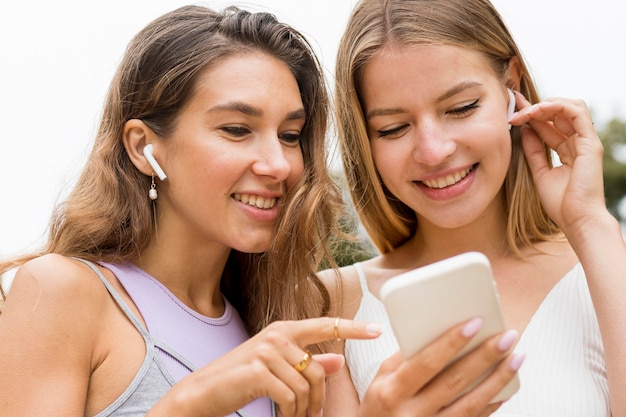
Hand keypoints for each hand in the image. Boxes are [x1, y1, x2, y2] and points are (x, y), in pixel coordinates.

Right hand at [154, 317, 380, 416]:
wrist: (203, 392)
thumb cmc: (241, 379)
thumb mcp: (277, 368)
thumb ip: (308, 362)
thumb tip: (339, 359)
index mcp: (284, 330)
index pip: (326, 325)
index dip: (353, 328)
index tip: (377, 330)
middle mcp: (277, 335)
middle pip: (319, 369)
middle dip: (318, 399)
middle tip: (311, 416)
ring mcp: (267, 351)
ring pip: (306, 386)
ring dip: (303, 409)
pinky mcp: (259, 370)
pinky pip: (291, 396)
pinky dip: (290, 412)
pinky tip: (283, 416)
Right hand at [357, 319, 522, 416]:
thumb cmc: (378, 407)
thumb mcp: (379, 381)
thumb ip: (403, 359)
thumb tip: (434, 331)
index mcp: (392, 392)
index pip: (426, 363)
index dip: (451, 343)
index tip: (474, 323)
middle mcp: (413, 413)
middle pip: (454, 382)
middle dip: (484, 357)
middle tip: (507, 337)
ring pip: (471, 405)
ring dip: (497, 380)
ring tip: (516, 358)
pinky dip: (492, 404)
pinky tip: (507, 388)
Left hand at [509, 92, 606, 234]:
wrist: (576, 219)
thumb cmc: (561, 204)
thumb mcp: (540, 172)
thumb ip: (534, 151)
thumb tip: (524, 130)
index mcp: (568, 150)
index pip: (550, 125)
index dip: (531, 116)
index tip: (511, 112)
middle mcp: (578, 143)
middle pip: (558, 113)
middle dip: (534, 107)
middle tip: (514, 108)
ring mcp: (586, 141)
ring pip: (569, 107)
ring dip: (544, 105)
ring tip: (524, 111)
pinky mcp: (590, 142)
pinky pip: (577, 113)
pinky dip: (556, 106)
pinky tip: (536, 111)